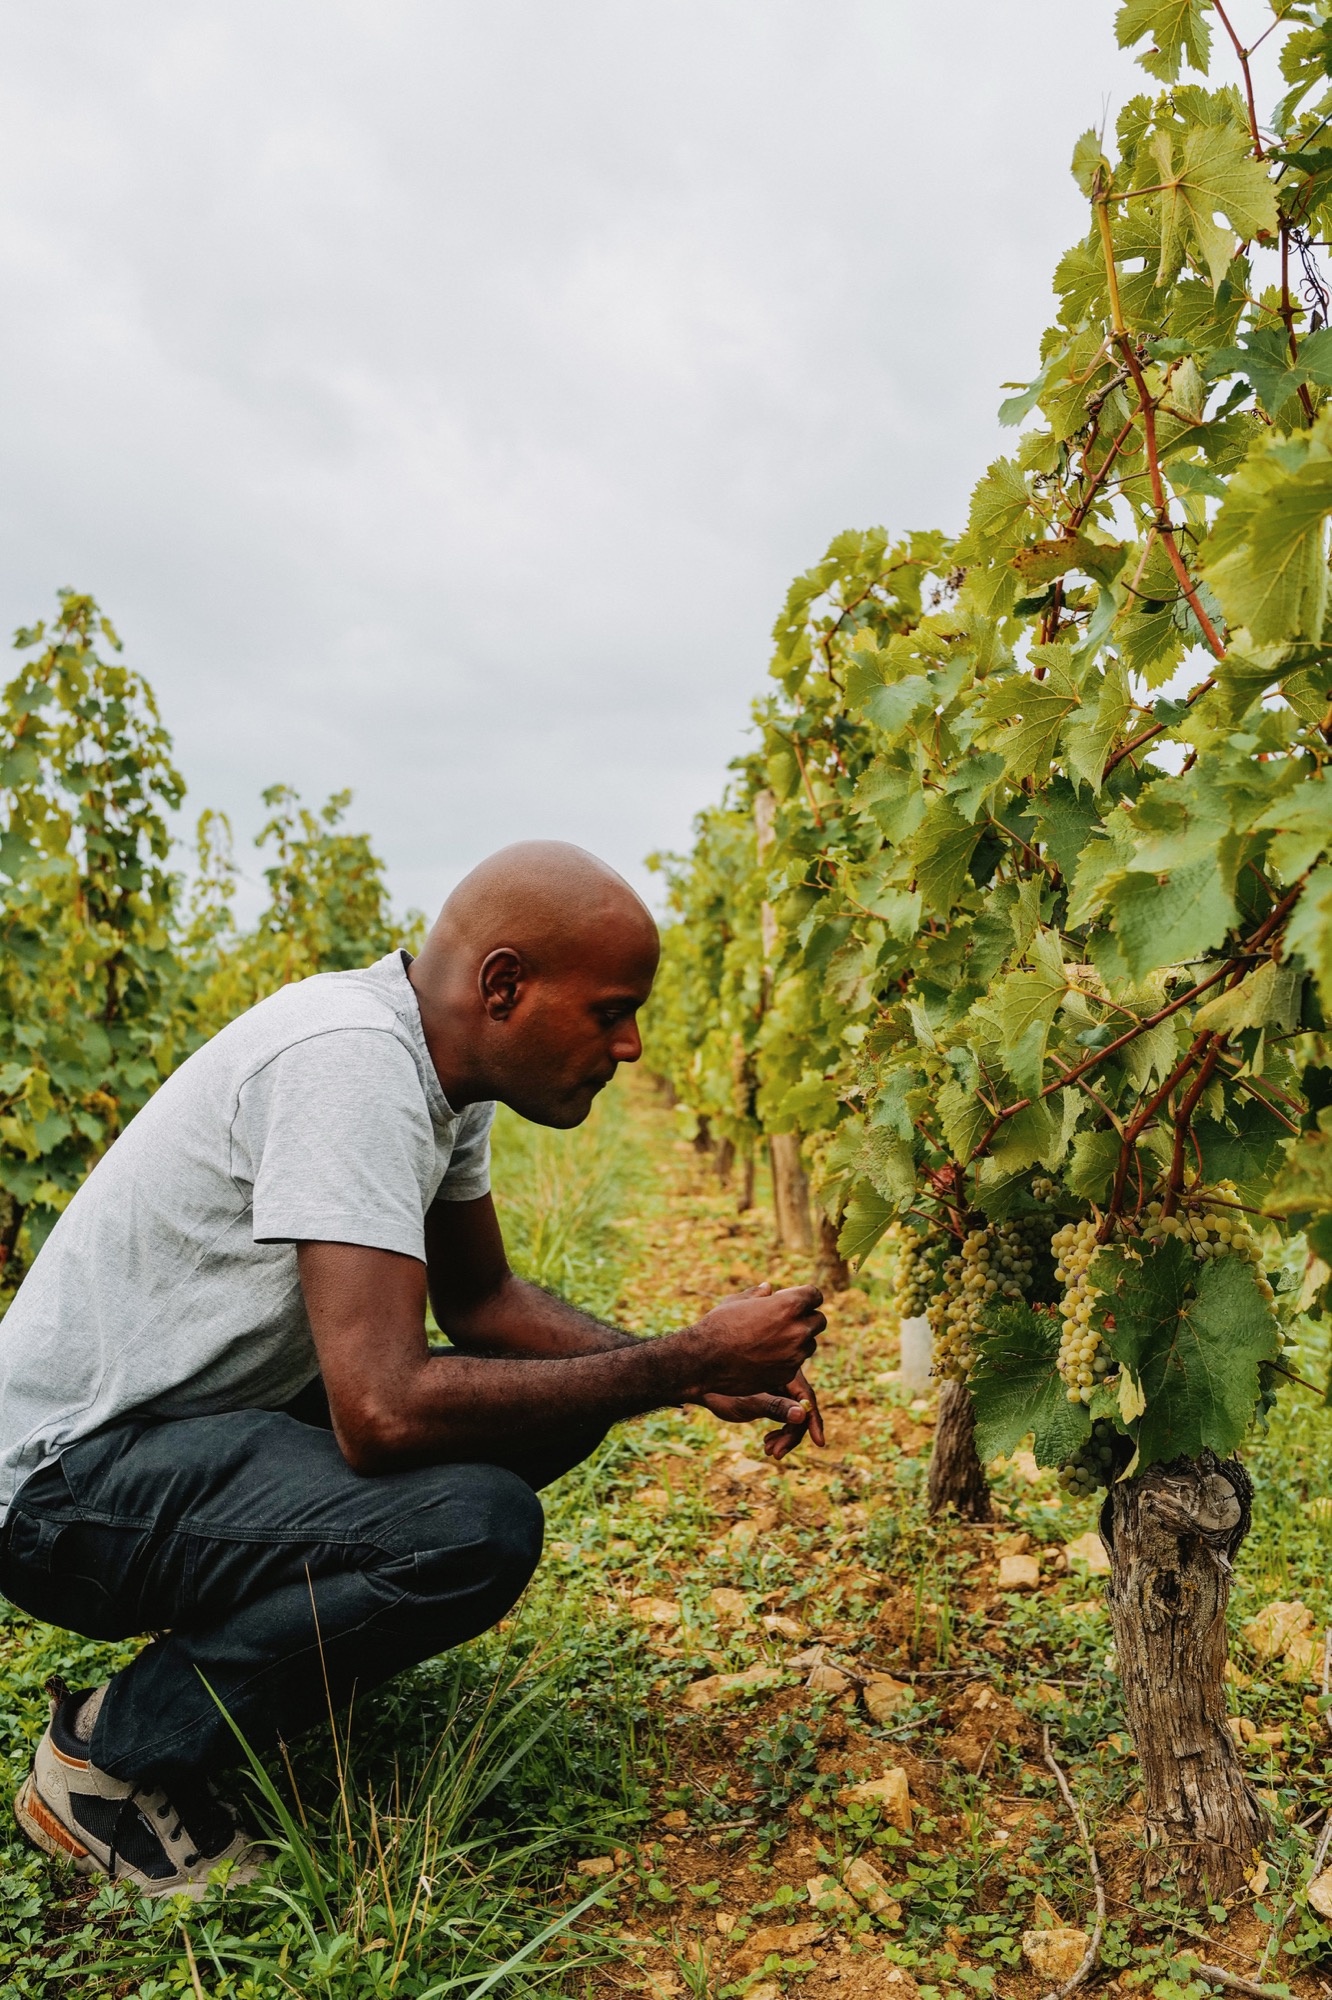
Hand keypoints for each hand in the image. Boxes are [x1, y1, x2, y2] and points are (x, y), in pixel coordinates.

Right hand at [681, 1281, 824, 1401]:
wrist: (705, 1359)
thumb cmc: (719, 1325)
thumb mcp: (737, 1302)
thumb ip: (757, 1294)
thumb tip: (768, 1287)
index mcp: (789, 1305)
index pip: (815, 1295)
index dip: (807, 1297)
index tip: (799, 1301)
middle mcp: (797, 1329)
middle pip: (819, 1320)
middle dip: (807, 1319)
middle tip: (789, 1321)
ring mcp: (794, 1354)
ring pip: (810, 1344)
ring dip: (799, 1341)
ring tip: (775, 1340)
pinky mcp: (788, 1374)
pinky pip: (796, 1363)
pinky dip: (787, 1359)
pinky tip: (766, 1357)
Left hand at [700, 1366, 823, 1458]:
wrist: (703, 1387)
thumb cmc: (721, 1390)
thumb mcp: (748, 1402)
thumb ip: (775, 1407)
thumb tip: (802, 1415)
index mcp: (784, 1372)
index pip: (807, 1398)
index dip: (814, 1421)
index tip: (819, 1442)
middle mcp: (786, 1380)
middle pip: (801, 1411)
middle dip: (792, 1435)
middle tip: (776, 1454)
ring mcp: (781, 1391)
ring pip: (794, 1418)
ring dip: (785, 1437)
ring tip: (769, 1451)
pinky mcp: (775, 1400)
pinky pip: (785, 1420)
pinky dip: (779, 1434)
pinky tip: (767, 1444)